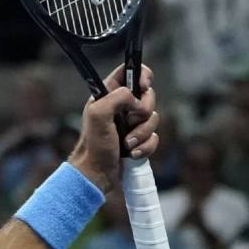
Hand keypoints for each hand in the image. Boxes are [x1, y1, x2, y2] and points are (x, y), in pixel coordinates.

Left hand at [69, 64, 158, 192]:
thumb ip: (117, 97)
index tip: (143, 86)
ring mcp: (131, 125)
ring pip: (153, 118)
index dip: (141, 74)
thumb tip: (136, 99)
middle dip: (143, 111)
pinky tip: (131, 154)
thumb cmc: (93, 146)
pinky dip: (145, 147)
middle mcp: (120, 108)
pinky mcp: (139, 141)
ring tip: (126, 144)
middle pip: (148, 96)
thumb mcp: (98, 115)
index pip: (129, 72)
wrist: (96, 176)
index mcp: (107, 96)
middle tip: (130, 122)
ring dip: (141, 133)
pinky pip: (154, 138)